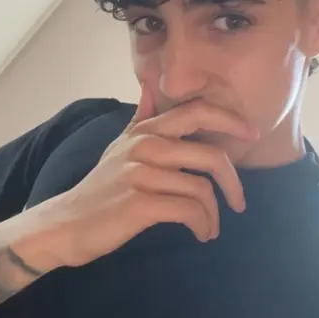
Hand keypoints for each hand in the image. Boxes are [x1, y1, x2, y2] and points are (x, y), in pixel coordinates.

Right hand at [48, 86, 256, 266]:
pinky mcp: (140, 202)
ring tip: (211, 227)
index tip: (251, 135)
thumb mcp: (119, 146)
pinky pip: (189, 210)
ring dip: (214, 214)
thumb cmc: (101, 187)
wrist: (66, 223)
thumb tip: (150, 84)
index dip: (230, 119)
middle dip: (233, 181)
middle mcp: (145, 145)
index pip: (196, 111)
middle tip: (239, 202)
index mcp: (145, 130)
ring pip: (202, 188)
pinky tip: (201, 234)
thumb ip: (140, 117)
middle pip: (210, 153)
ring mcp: (141, 173)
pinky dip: (202, 225)